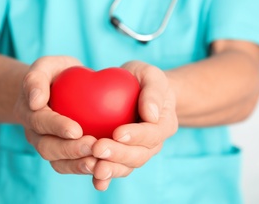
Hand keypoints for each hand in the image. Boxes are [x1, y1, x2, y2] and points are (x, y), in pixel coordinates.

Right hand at [12, 56, 97, 174]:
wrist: (59, 88)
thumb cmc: (55, 74)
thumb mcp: (46, 66)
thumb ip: (36, 78)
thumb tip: (35, 101)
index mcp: (29, 112)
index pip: (40, 122)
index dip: (57, 127)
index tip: (77, 130)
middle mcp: (35, 133)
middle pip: (47, 148)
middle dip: (70, 150)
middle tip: (93, 147)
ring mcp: (48, 146)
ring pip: (59, 163)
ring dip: (78, 165)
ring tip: (100, 162)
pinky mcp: (63, 156)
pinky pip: (72, 167)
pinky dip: (86, 170)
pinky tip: (104, 170)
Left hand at [91, 61, 177, 190]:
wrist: (138, 91)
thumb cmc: (145, 80)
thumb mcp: (152, 76)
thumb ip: (154, 92)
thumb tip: (151, 114)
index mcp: (163, 124)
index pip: (152, 134)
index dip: (136, 136)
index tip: (118, 133)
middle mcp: (152, 144)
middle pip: (139, 155)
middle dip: (118, 155)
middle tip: (98, 149)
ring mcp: (137, 152)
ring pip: (126, 166)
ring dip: (111, 169)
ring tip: (94, 167)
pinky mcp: (121, 156)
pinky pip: (114, 168)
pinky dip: (105, 178)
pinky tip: (95, 181)